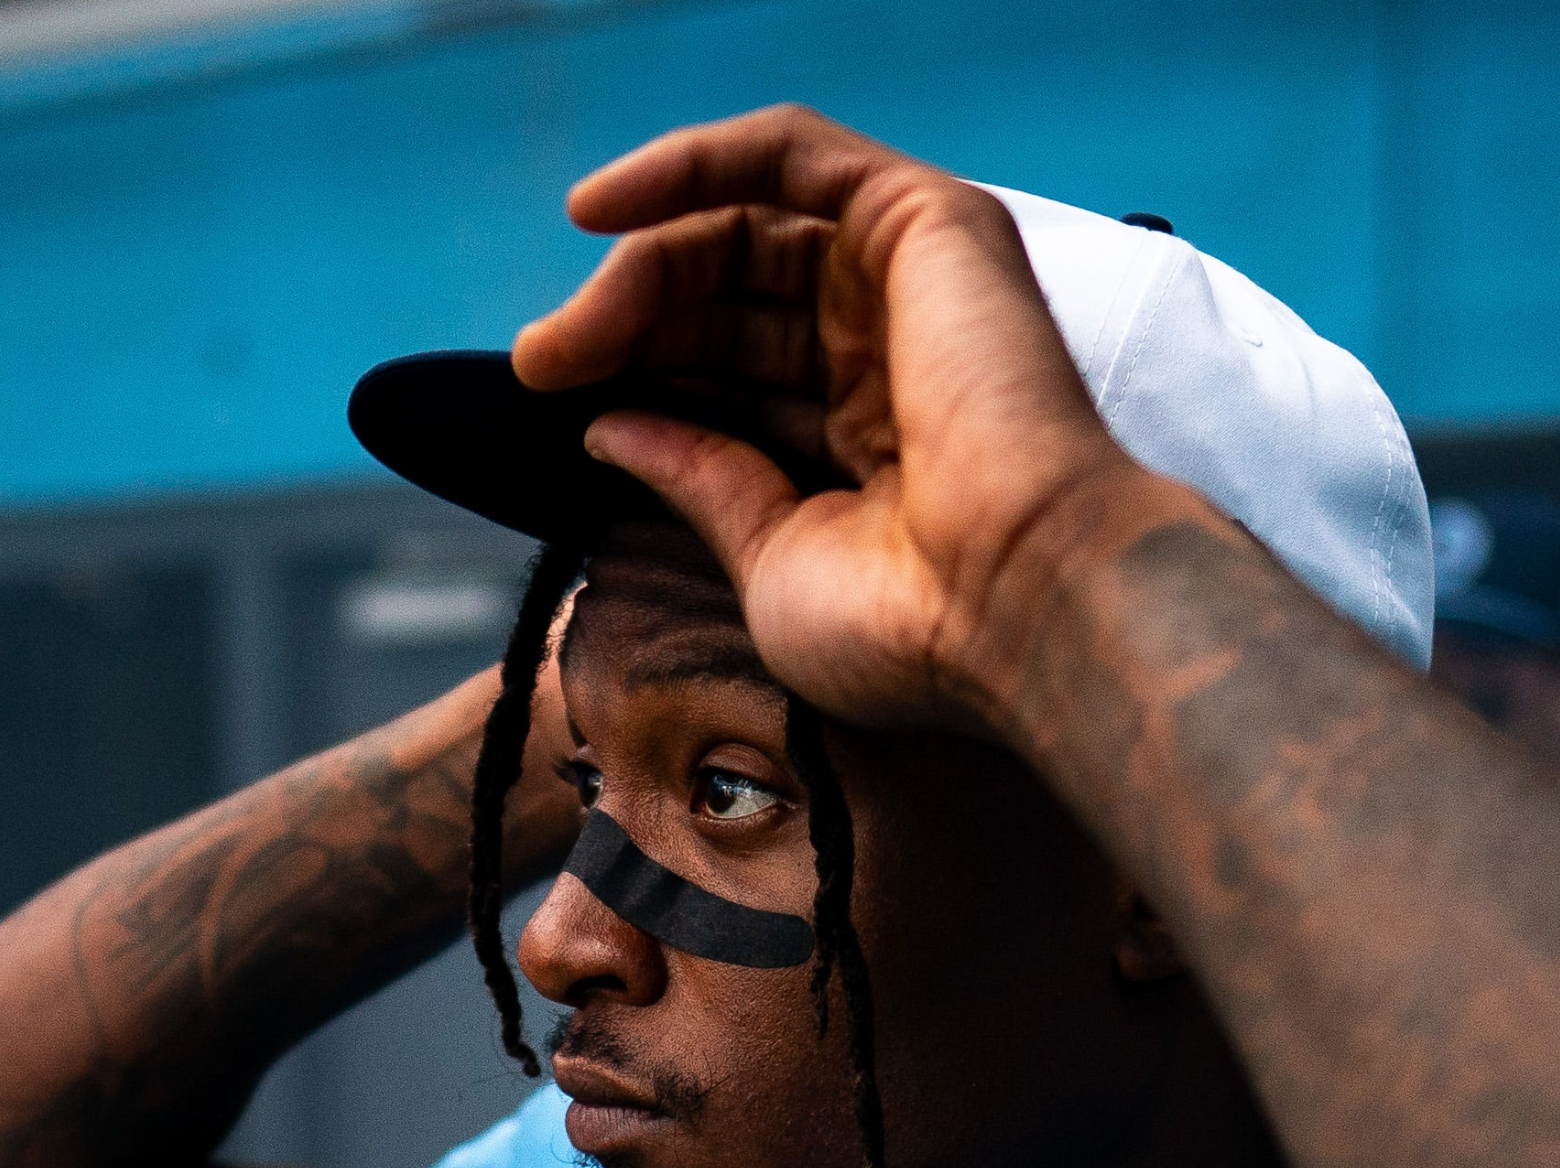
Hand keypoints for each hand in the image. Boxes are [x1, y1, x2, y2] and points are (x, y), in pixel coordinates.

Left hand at [510, 105, 1164, 732]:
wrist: (1017, 605)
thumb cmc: (913, 624)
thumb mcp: (772, 556)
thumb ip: (702, 479)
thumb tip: (611, 427)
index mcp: (869, 436)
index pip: (733, 368)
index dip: (642, 370)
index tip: (558, 402)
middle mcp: (892, 350)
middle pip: (729, 293)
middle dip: (626, 321)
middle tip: (543, 364)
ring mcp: (912, 282)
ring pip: (745, 225)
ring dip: (641, 264)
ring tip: (566, 334)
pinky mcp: (927, 222)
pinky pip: (790, 152)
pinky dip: (691, 163)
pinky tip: (601, 211)